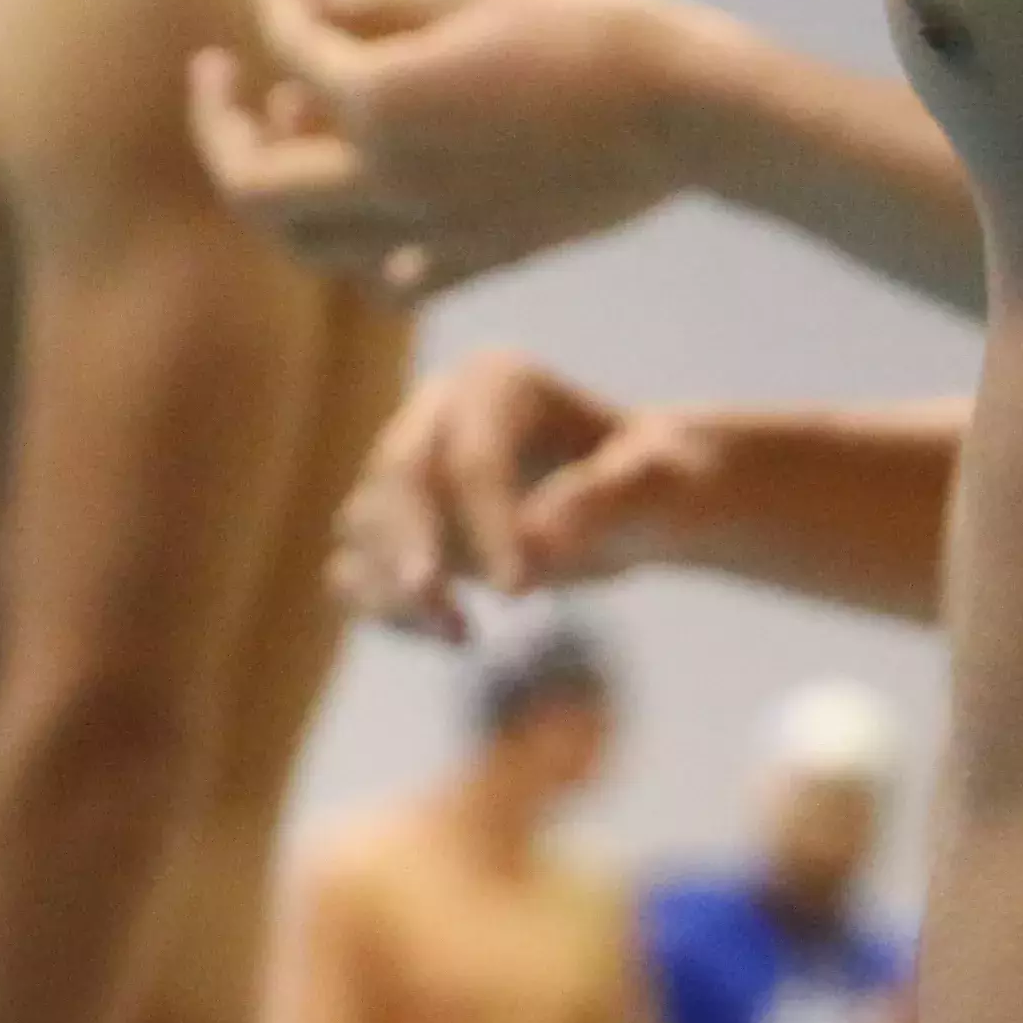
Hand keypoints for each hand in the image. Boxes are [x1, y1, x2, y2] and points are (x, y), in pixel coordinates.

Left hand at [189, 0, 717, 299]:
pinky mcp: (482, 258)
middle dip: (221, 127)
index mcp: (385, 101)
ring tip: (293, 122)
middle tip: (219, 77)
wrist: (697, 112)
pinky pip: (389, 278)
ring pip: (308, 246)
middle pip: (254, 184)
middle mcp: (393, 181)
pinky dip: (357, 248)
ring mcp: (435, 232)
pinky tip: (367, 196)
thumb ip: (372, 2)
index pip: (290, 47)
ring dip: (278, 188)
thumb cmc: (595, 27)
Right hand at [329, 351, 729, 637]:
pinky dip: (384, 610)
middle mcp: (437, 416)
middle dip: (411, 545)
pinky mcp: (400, 532)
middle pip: (396, 478)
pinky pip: (360, 572)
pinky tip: (448, 640)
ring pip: (365, 526)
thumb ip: (609, 495)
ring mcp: (411, 473)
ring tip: (461, 635)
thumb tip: (536, 536)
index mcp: (496, 383)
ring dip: (394, 585)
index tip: (520, 594)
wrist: (643, 501)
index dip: (486, 523)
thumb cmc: (661, 478)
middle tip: (442, 607)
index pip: (472, 455)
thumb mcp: (662, 479)